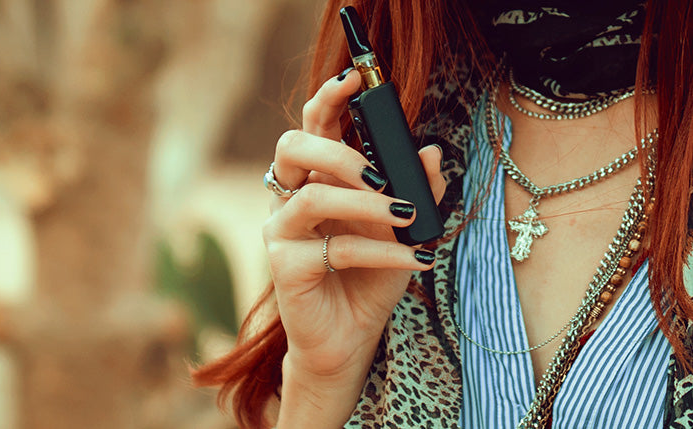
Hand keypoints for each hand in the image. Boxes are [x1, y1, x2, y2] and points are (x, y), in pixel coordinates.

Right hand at [264, 69, 446, 425]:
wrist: (349, 338)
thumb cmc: (369, 279)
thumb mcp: (404, 231)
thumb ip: (417, 191)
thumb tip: (430, 151)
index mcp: (316, 180)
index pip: (312, 127)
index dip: (328, 99)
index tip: (355, 78)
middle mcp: (291, 199)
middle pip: (292, 147)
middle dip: (338, 148)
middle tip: (379, 172)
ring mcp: (282, 232)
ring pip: (313, 196)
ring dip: (367, 203)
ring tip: (406, 215)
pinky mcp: (285, 266)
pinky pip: (335, 248)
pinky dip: (382, 251)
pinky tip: (413, 259)